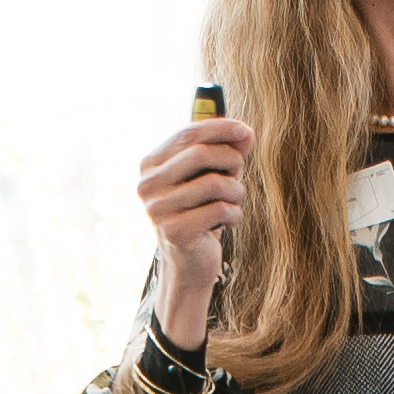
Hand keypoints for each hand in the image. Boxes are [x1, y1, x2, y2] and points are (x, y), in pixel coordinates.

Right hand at [136, 112, 253, 346]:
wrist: (190, 264)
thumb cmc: (201, 213)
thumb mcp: (211, 177)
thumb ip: (226, 152)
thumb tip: (246, 133)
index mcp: (150, 165)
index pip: (186, 134)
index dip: (220, 129)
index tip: (247, 131)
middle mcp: (147, 185)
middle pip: (200, 154)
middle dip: (230, 161)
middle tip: (237, 177)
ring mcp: (158, 209)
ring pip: (215, 183)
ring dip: (236, 192)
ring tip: (233, 203)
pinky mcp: (175, 231)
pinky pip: (220, 209)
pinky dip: (234, 214)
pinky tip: (227, 222)